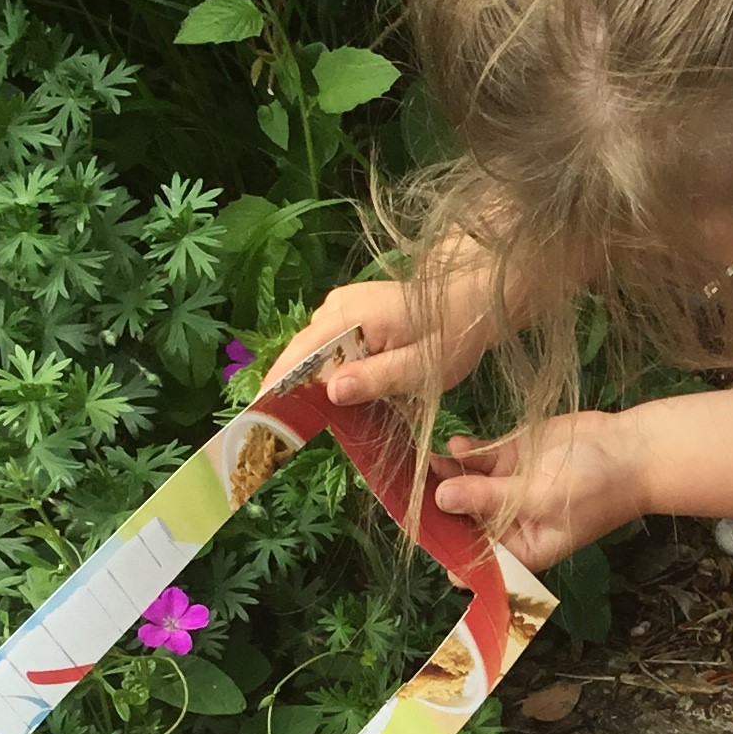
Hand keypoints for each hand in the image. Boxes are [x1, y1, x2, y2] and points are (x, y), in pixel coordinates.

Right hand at [267, 248, 495, 404]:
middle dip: (294, 392)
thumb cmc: (454, 332)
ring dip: (316, 385)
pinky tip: (344, 398)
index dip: (279, 386)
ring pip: (315, 354)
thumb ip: (377, 378)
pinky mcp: (350, 313)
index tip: (260, 417)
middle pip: (301, 355)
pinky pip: (330, 347)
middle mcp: (336, 307)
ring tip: (311, 423)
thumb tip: (332, 390)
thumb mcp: (421, 365)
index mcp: (350, 316)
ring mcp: (340, 308)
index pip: (300, 354)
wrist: (472, 298)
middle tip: (287, 434)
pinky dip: (334, 371)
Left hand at [431, 410, 646, 570]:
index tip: (415, 525)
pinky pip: (476, 460)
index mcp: (519, 551)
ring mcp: (508, 490)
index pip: (470, 562)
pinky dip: (461, 454)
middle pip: (459, 521)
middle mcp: (509, 524)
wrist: (632, 450)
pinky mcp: (512, 458)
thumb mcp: (539, 498)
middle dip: (434, 506)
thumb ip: (487, 498)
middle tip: (401, 486)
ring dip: (442, 475)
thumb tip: (439, 497)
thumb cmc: (595, 488)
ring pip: (462, 486)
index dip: (442, 548)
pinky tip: (452, 446)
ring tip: (422, 459)